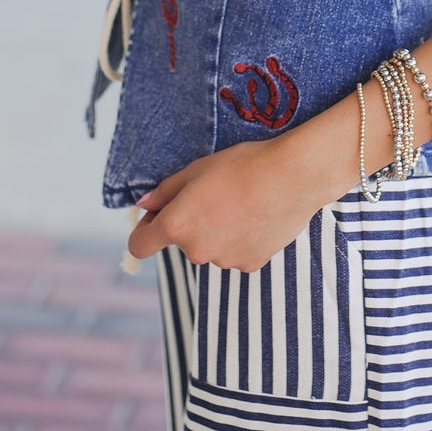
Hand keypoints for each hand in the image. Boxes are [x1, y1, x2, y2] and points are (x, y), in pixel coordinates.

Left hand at [126, 134, 327, 273]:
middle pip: (182, 242)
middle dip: (191, 223)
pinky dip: (240, 239)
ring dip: (217, 232)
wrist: (292, 176)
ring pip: (211, 247)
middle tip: (214, 195)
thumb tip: (145, 205)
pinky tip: (256, 216)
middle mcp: (196, 251)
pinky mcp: (250, 264)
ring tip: (241, 204)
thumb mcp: (196, 169)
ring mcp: (224, 261)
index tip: (157, 217)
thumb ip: (165, 192)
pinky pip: (235, 253)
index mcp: (177, 225)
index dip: (144, 229)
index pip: (139, 245)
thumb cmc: (242, 166)